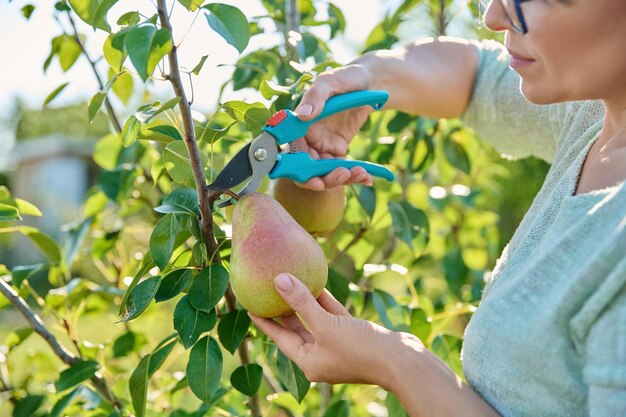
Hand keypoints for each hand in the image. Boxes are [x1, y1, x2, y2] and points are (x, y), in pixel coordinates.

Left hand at [249, 273, 402, 386]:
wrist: (402, 360)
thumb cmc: (361, 349)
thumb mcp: (326, 325)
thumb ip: (302, 302)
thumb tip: (279, 280)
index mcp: (309, 361)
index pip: (281, 338)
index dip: (264, 322)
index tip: (250, 307)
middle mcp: (321, 355)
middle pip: (296, 328)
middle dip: (283, 309)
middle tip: (266, 290)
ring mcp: (338, 345)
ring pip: (315, 319)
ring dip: (304, 301)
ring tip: (288, 282)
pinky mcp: (353, 334)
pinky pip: (333, 315)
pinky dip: (325, 301)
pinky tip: (317, 282)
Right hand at [294, 64, 376, 190]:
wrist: (370, 81)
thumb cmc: (347, 76)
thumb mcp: (331, 81)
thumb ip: (316, 96)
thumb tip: (302, 115)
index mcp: (300, 123)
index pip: (294, 152)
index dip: (301, 170)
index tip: (317, 180)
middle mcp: (308, 137)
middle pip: (309, 168)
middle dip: (326, 177)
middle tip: (345, 175)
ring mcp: (322, 145)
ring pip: (326, 172)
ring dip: (343, 177)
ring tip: (361, 173)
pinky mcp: (337, 149)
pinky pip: (342, 167)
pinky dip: (354, 175)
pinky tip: (368, 176)